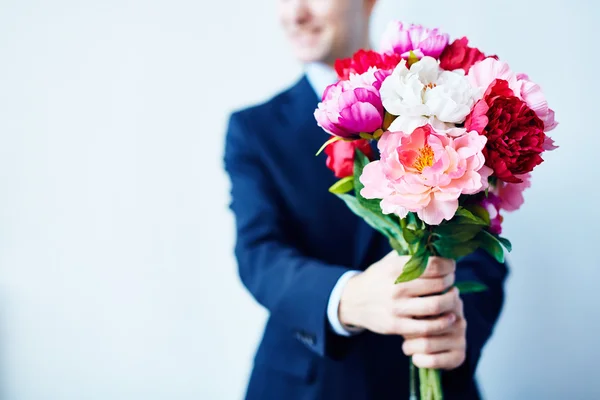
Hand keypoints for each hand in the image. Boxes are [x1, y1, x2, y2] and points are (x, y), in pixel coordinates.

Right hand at [339, 252, 465, 368]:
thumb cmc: (376, 279)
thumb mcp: (387, 262)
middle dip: (451, 281)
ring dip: (451, 301)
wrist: (351, 301)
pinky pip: (427, 327)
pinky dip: (443, 322)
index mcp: (395, 268)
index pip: (432, 264)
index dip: (448, 265)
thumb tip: (433, 243)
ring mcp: (396, 308)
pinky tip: (449, 317)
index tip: (451, 266)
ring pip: (436, 305)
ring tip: (453, 297)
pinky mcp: (396, 326)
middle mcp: (396, 287)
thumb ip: (408, 254)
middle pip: (438, 284)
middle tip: (452, 281)